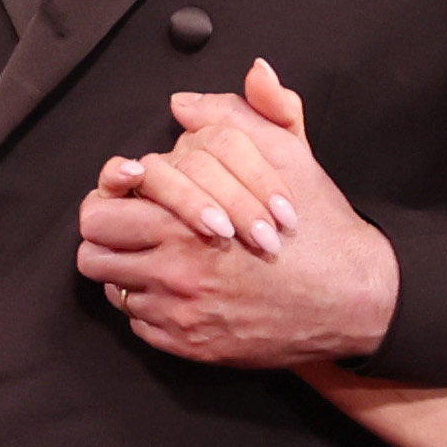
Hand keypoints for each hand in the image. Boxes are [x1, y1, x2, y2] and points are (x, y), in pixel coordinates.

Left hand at [73, 65, 399, 362]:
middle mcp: (174, 271)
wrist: (354, 298)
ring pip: (114, 292)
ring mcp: (180, 314)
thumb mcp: (287, 154)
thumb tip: (183, 101)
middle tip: (130, 229)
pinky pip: (141, 326)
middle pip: (92, 255)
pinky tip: (182, 291)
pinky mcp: (191, 345)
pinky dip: (153, 308)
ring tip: (156, 258)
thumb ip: (235, 115)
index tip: (126, 198)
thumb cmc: (319, 227)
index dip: (108, 200)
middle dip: (108, 237)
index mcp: (184, 220)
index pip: (98, 212)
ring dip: (129, 273)